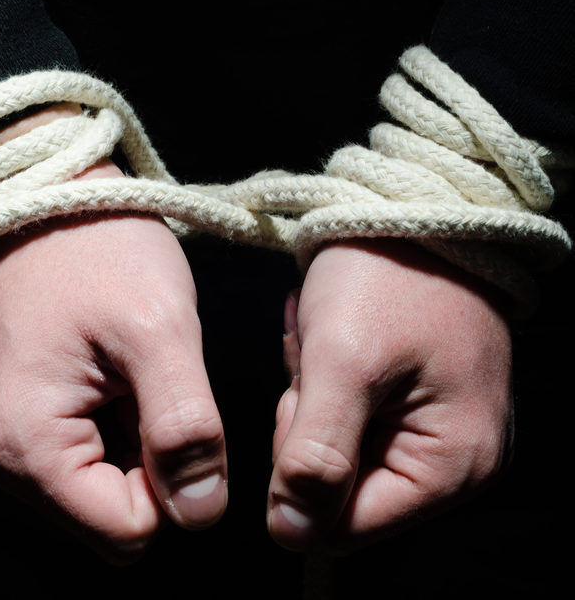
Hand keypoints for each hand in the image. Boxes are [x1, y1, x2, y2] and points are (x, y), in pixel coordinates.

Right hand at [0, 117, 226, 563]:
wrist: (53, 202)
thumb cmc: (102, 251)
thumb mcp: (159, 331)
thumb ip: (183, 426)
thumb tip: (201, 514)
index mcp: (26, 443)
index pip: (125, 528)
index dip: (174, 482)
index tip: (182, 413)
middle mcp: (0, 456)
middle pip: (112, 510)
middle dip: (154, 458)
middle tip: (156, 381)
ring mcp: (5, 437)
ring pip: (103, 483)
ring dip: (138, 437)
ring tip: (135, 369)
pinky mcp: (20, 416)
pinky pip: (85, 453)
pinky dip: (118, 423)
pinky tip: (118, 371)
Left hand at [268, 238, 512, 551]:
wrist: (409, 210)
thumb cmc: (386, 277)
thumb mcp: (343, 363)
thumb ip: (317, 456)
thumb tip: (292, 535)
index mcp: (451, 466)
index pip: (348, 528)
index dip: (301, 478)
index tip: (303, 404)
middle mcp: (453, 461)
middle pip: (340, 489)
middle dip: (309, 426)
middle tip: (316, 363)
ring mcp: (432, 429)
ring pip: (336, 450)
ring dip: (313, 397)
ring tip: (325, 340)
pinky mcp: (409, 401)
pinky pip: (347, 416)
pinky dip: (323, 380)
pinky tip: (329, 336)